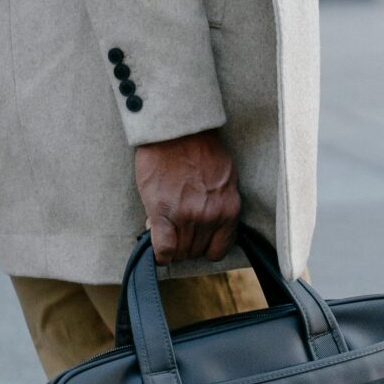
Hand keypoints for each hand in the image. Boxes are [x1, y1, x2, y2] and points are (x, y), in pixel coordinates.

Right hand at [133, 130, 239, 263]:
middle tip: (175, 231)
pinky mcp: (163, 214)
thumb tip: (200, 225)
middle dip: (185, 245)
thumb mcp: (223, 177)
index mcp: (229, 209)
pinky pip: (163, 249)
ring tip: (164, 229)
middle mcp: (211, 217)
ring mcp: (188, 217)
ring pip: (180, 252)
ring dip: (171, 246)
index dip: (204, 248)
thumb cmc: (200, 148)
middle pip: (196, 252)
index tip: (195, 241)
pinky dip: (159, 253)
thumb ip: (216, 204)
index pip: (218, 249)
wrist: (176, 130)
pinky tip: (155, 243)